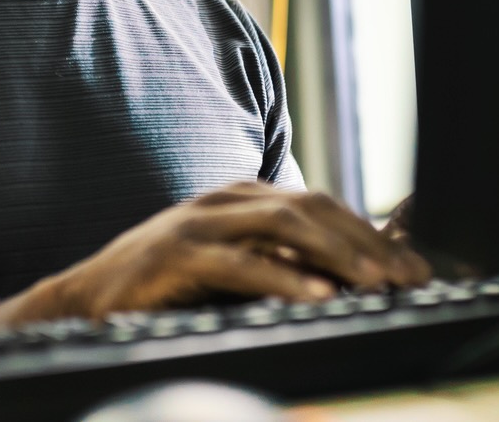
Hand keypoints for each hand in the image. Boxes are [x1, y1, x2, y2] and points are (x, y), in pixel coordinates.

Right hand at [0, 182, 433, 327]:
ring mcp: (199, 224)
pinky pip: (241, 264)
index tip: (412, 266)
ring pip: (283, 225)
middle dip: (366, 242)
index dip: (371, 232)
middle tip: (408, 276)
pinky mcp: (179, 256)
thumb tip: (345, 279)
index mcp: (242, 198)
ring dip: (336, 254)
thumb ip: (279, 264)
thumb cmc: (163, 287)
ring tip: (376, 282)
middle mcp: (225, 200)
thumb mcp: (230, 268)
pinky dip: (284, 279)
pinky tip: (318, 296)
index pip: (321, 204)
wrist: (86, 299)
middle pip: (311, 208)